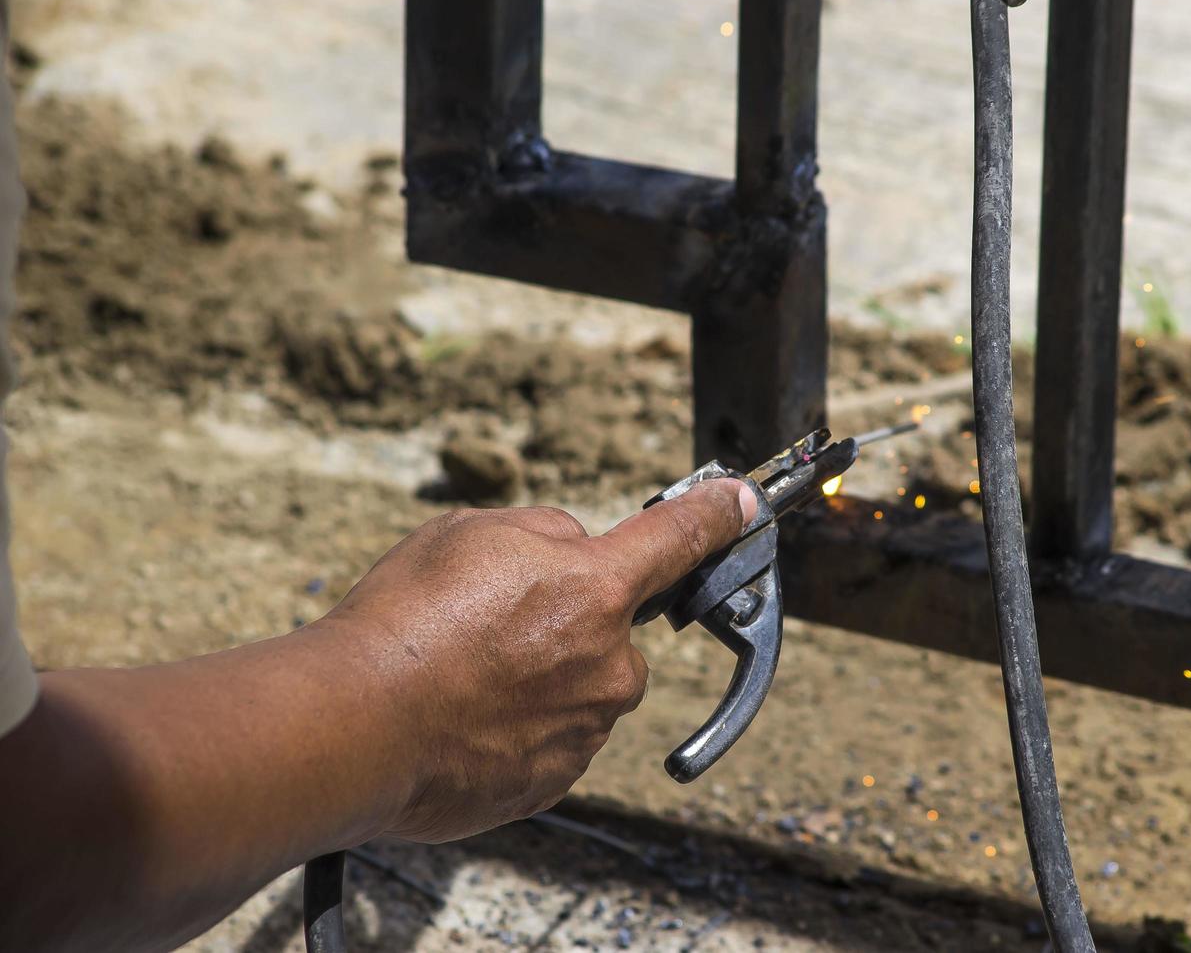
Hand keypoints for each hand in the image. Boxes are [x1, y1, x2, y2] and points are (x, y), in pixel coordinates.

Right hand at [321, 478, 755, 843]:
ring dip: (538, 680)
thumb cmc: (407, 622)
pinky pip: (553, 739)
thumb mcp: (472, 532)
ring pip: (579, 688)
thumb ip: (545, 534)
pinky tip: (462, 721)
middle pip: (610, 630)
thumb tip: (575, 550)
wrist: (355, 725)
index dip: (715, 516)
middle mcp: (610, 662)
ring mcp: (586, 729)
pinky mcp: (556, 780)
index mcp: (597, 587)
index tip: (740, 505)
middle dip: (565, 623)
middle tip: (487, 628)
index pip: (679, 538)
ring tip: (462, 679)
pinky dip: (518, 729)